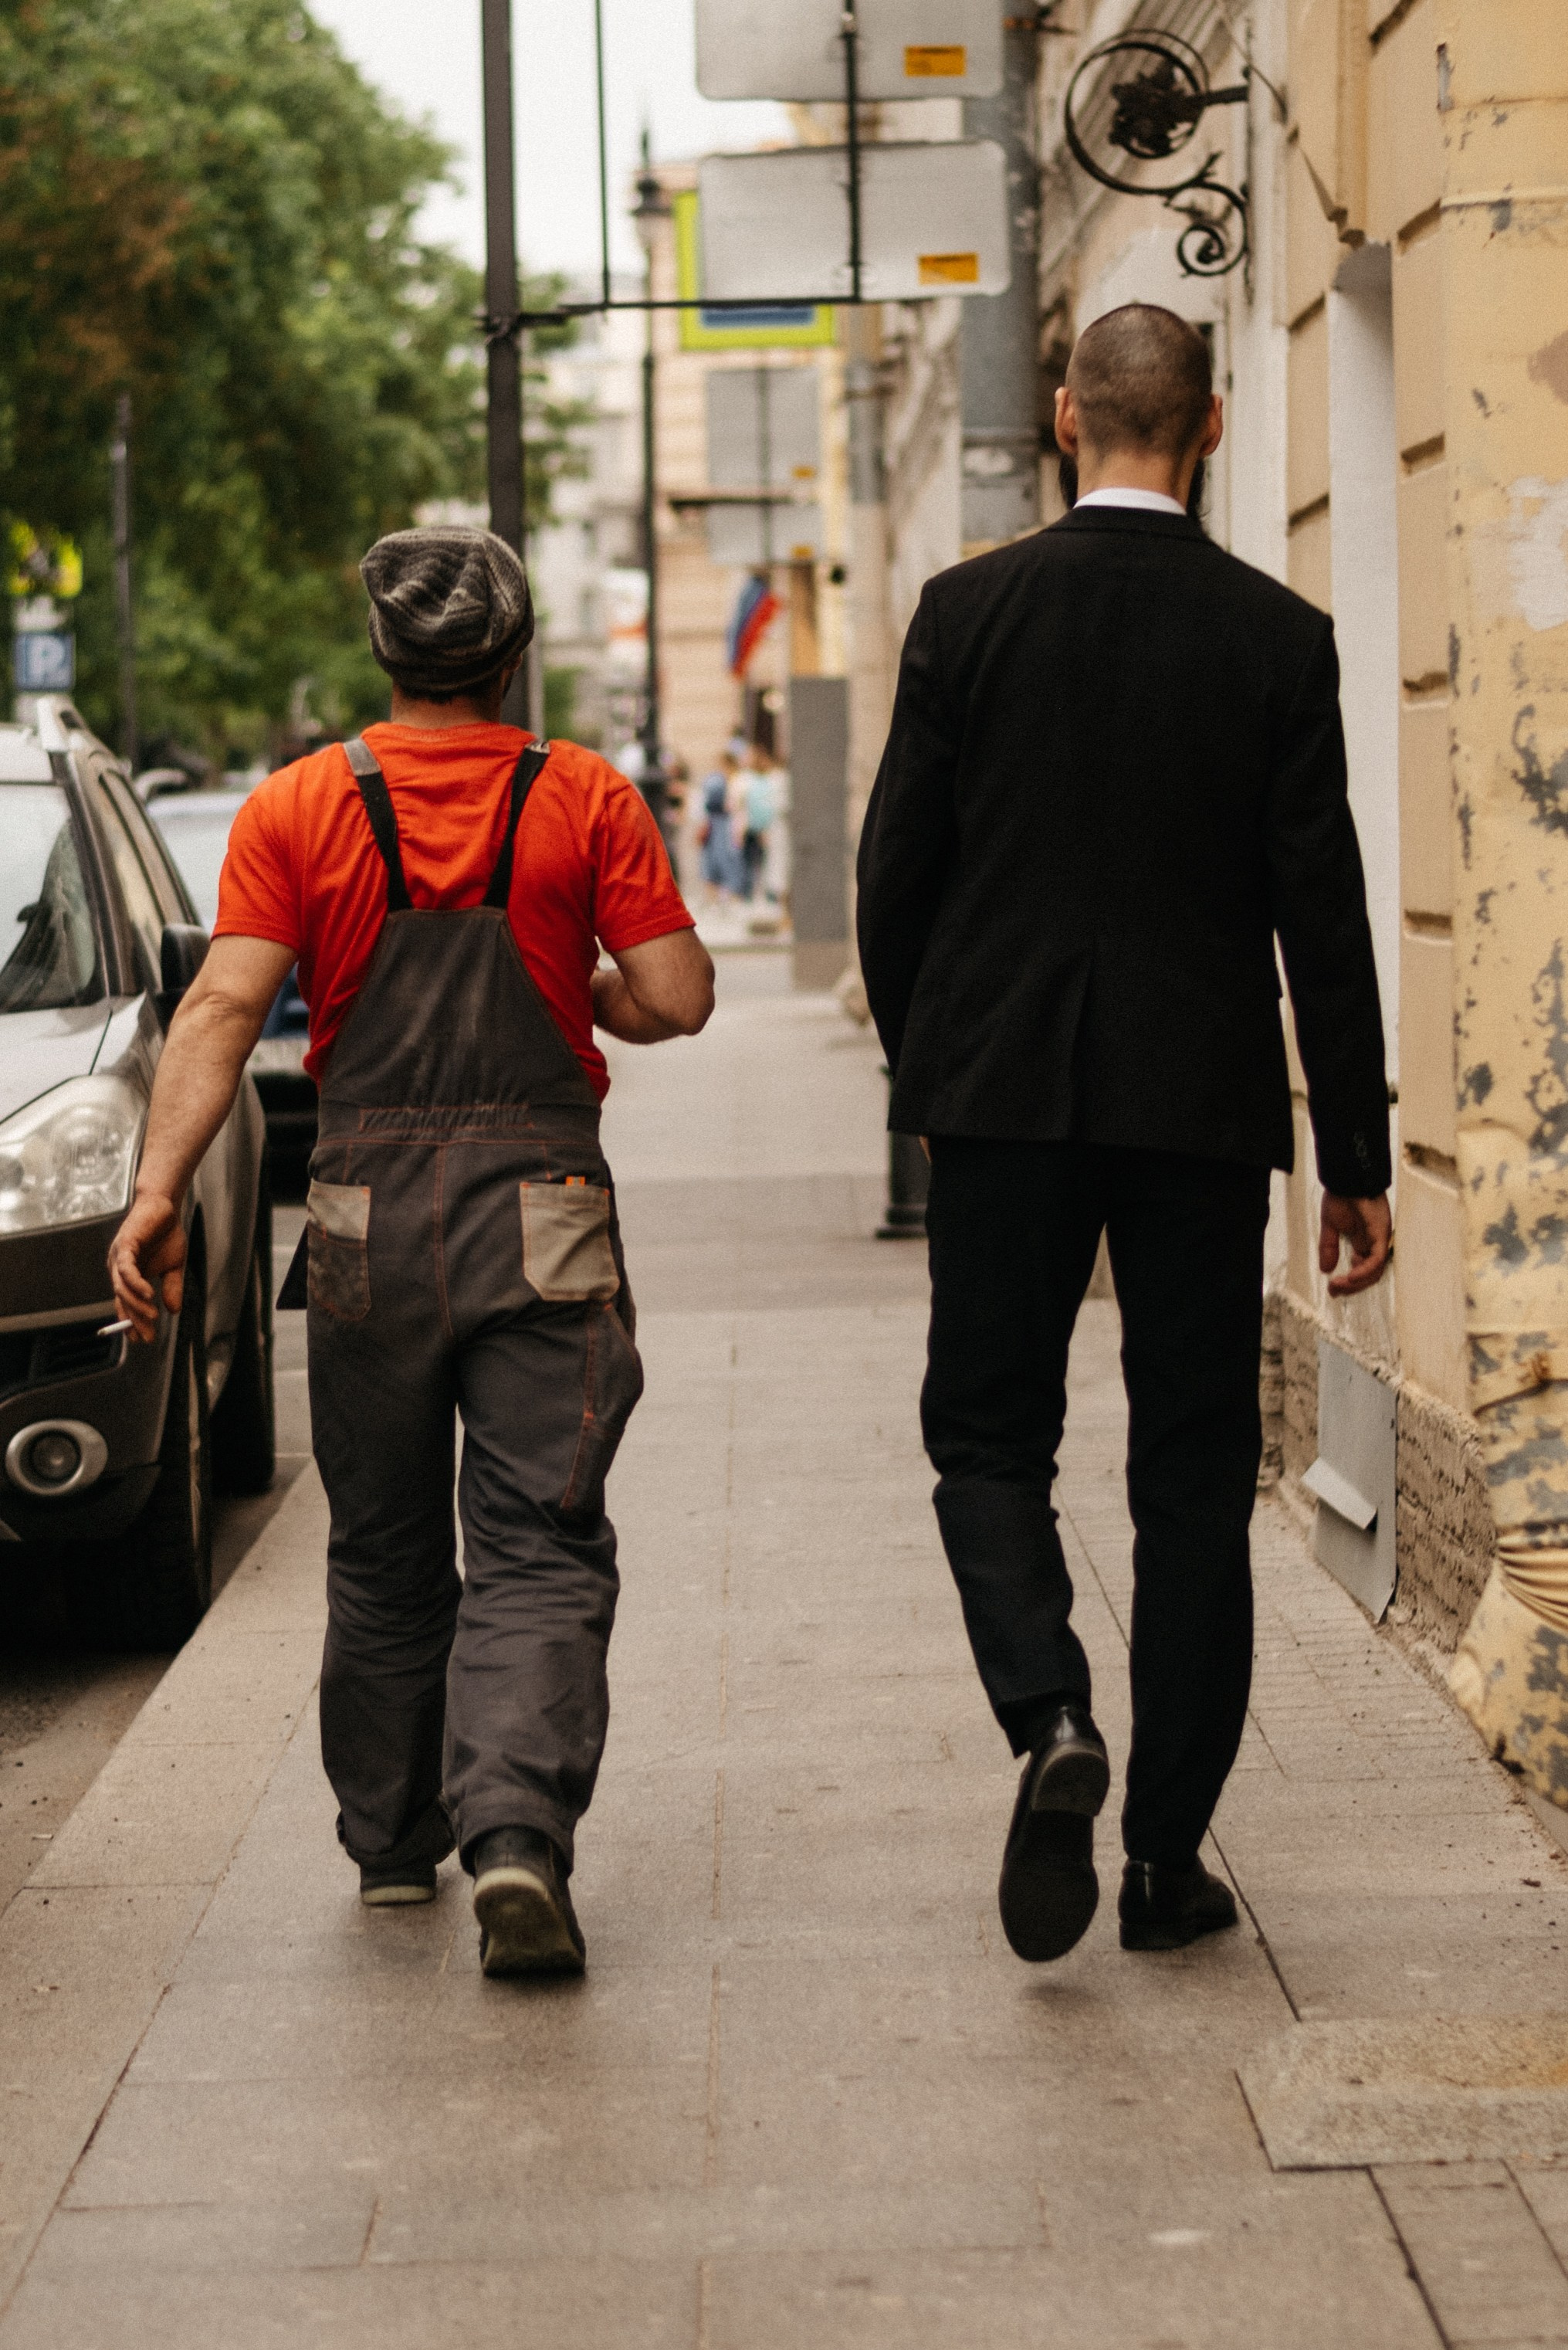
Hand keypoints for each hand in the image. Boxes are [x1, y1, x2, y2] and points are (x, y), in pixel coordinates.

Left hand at [107, 1193, 186, 1341]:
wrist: (165, 1205)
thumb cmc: (166, 1233)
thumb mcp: (174, 1266)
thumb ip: (171, 1287)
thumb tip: (174, 1311)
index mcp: (128, 1275)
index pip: (125, 1303)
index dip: (132, 1322)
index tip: (143, 1339)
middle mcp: (119, 1268)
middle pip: (122, 1300)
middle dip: (135, 1320)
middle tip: (147, 1336)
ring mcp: (119, 1257)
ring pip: (122, 1288)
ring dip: (137, 1304)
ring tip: (153, 1317)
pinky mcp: (125, 1245)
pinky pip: (126, 1270)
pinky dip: (136, 1284)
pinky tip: (148, 1294)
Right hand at [1319, 1191, 1391, 1297]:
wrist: (1346, 1178)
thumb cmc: (1341, 1196)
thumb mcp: (1330, 1227)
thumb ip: (1329, 1248)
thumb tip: (1325, 1269)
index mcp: (1363, 1241)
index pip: (1361, 1269)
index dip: (1349, 1282)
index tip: (1332, 1288)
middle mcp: (1374, 1243)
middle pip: (1369, 1274)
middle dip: (1352, 1286)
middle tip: (1334, 1291)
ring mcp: (1380, 1239)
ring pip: (1375, 1271)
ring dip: (1357, 1282)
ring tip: (1339, 1285)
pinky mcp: (1382, 1234)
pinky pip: (1377, 1259)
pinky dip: (1364, 1271)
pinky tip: (1350, 1277)